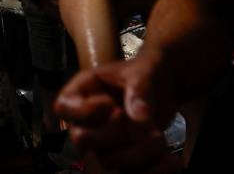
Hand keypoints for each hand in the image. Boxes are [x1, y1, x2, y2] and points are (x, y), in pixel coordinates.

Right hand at [56, 54, 179, 171]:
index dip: (85, 112)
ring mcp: (104, 141)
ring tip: (159, 137)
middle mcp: (88, 120)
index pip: (63, 107)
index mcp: (83, 91)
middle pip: (81, 139)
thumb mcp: (144, 71)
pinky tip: (170, 161)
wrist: (164, 86)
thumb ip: (140, 89)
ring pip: (108, 160)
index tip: (111, 104)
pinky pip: (130, 173)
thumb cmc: (145, 71)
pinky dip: (152, 170)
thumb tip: (138, 117)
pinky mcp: (124, 156)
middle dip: (113, 134)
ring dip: (138, 154)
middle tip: (135, 120)